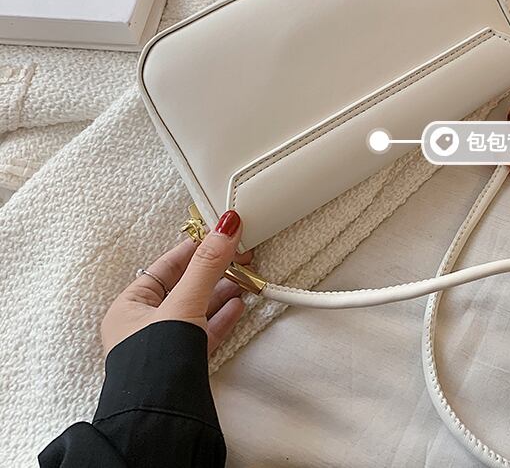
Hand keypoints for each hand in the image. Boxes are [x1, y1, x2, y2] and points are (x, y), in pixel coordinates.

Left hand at [101, 210, 252, 355]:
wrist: (163, 417)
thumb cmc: (155, 365)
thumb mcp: (184, 303)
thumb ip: (207, 265)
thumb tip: (224, 228)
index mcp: (129, 307)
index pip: (165, 266)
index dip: (193, 248)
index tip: (217, 235)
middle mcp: (144, 326)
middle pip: (184, 287)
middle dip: (213, 271)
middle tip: (237, 256)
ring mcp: (165, 345)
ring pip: (197, 309)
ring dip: (222, 293)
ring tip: (244, 279)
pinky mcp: (185, 362)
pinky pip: (206, 331)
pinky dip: (224, 316)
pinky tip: (239, 305)